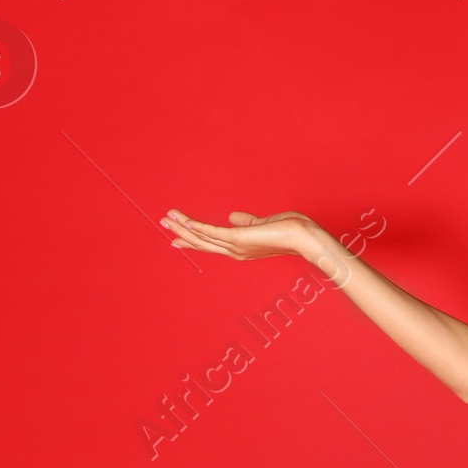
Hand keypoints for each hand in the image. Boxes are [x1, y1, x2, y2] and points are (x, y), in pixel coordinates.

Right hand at [160, 207, 313, 261]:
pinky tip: (185, 221)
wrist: (304, 237)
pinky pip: (212, 232)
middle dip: (181, 233)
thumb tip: (232, 216)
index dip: (193, 239)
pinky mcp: (239, 238)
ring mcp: (235, 246)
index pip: (211, 244)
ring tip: (167, 217)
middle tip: (164, 223)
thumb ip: (246, 222)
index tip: (176, 237)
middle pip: (201, 242)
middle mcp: (234, 250)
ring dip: (183, 227)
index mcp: (239, 247)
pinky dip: (197, 227)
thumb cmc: (289, 230)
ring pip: (202, 237)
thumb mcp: (263, 224)